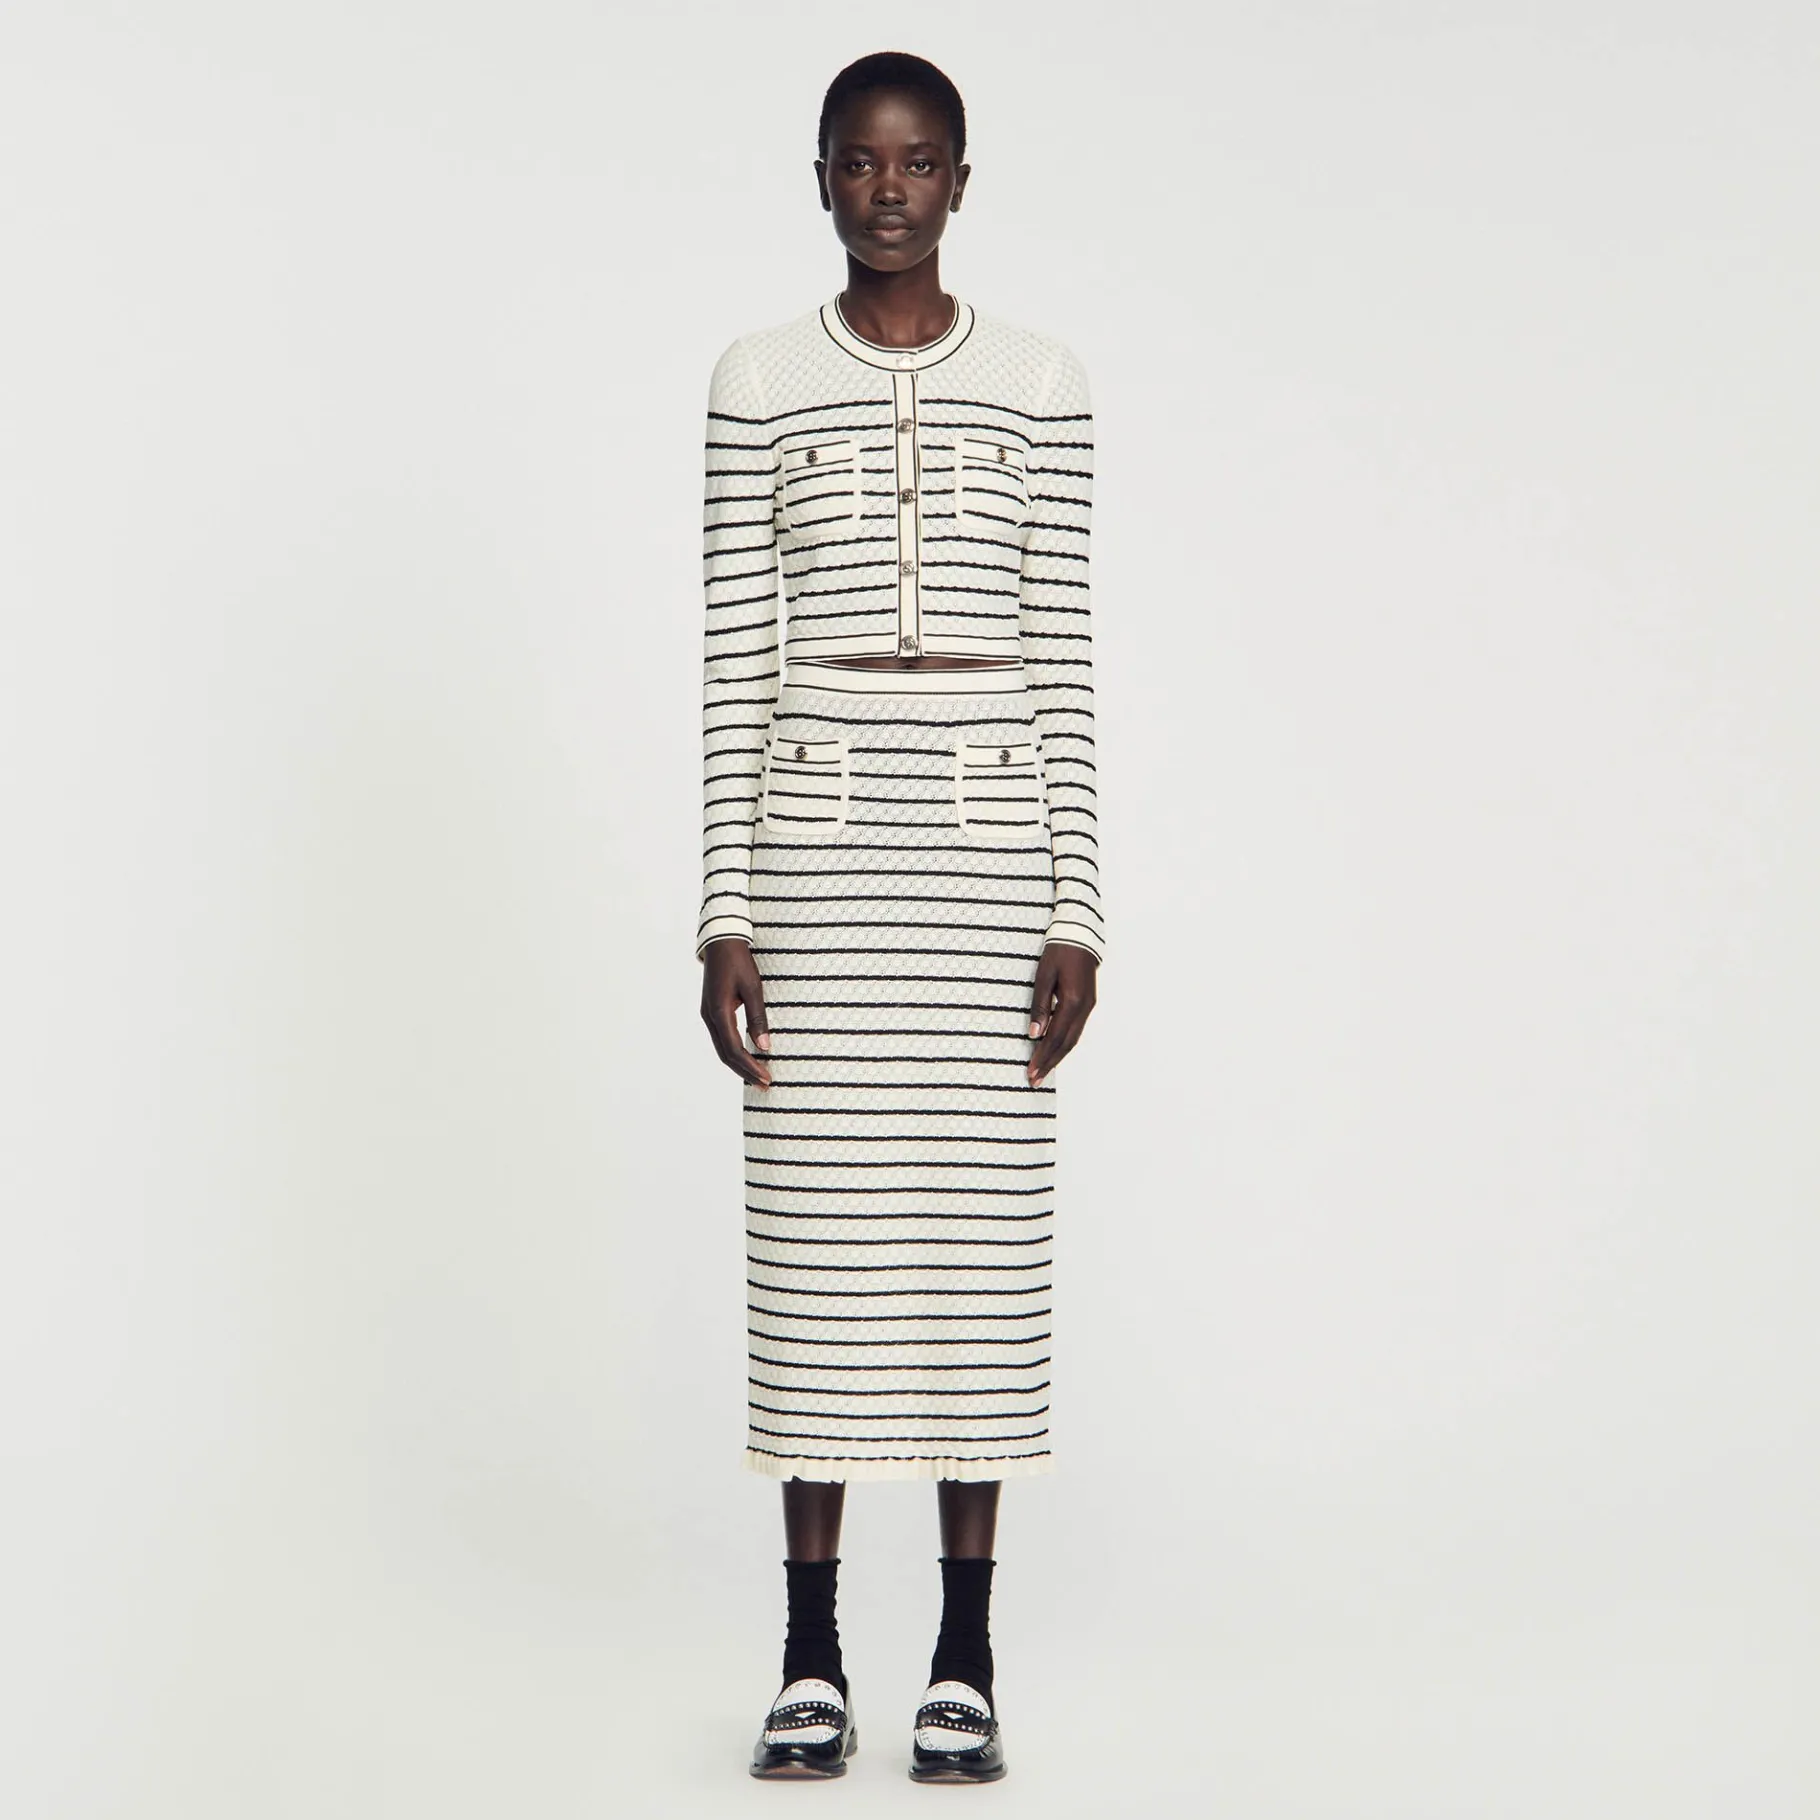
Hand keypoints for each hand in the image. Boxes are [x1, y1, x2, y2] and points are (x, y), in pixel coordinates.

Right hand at [700, 938, 771, 1087]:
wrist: (721, 942)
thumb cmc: (739, 962)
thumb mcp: (753, 988)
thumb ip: (758, 1018)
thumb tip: (764, 1046)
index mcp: (719, 1012)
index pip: (734, 1049)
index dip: (750, 1066)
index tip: (766, 1078)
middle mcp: (710, 1017)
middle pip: (726, 1054)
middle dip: (745, 1071)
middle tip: (764, 1085)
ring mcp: (709, 1015)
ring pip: (722, 1049)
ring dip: (739, 1064)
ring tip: (757, 1076)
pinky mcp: (712, 1012)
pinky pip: (722, 1039)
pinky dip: (734, 1052)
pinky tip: (747, 1057)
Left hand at [1027, 942, 1097, 1085]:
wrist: (1081, 934)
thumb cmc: (1059, 951)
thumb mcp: (1044, 975)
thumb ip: (1040, 1005)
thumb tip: (1034, 1034)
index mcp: (1073, 1001)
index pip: (1055, 1037)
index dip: (1042, 1056)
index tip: (1030, 1071)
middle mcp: (1084, 1008)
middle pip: (1066, 1044)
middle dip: (1050, 1063)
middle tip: (1034, 1080)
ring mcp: (1088, 1007)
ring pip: (1072, 1039)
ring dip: (1057, 1057)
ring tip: (1042, 1071)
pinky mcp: (1088, 1004)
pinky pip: (1075, 1030)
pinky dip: (1064, 1044)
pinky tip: (1054, 1051)